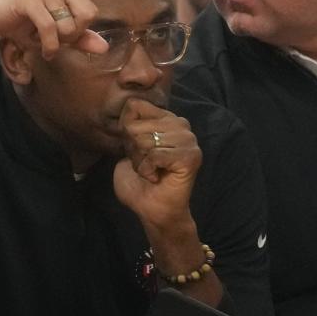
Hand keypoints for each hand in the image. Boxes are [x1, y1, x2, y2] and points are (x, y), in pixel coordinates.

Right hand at [0, 0, 152, 59]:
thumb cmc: (19, 21)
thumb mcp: (52, 32)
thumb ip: (79, 38)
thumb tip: (103, 48)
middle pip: (89, 15)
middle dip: (75, 36)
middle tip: (57, 42)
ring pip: (71, 24)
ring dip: (59, 42)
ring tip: (45, 43)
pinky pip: (52, 29)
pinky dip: (49, 46)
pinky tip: (42, 50)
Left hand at [112, 99, 200, 228]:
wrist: (152, 210)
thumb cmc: (139, 182)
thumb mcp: (126, 149)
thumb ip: (127, 128)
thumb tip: (126, 115)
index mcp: (165, 119)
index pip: (134, 105)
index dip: (126, 130)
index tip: (134, 149)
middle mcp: (180, 125)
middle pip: (135, 126)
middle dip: (132, 150)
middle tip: (145, 164)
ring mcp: (189, 140)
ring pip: (145, 141)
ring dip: (140, 161)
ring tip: (151, 171)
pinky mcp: (190, 157)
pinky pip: (155, 155)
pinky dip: (147, 169)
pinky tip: (155, 177)